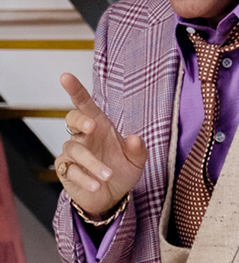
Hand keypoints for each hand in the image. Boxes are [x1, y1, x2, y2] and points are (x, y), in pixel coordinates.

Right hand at [55, 73, 146, 217]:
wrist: (112, 195)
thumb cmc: (122, 169)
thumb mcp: (137, 159)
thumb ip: (138, 148)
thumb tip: (135, 138)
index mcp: (100, 124)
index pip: (85, 103)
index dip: (75, 89)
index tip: (65, 76)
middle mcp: (84, 135)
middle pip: (72, 118)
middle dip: (80, 120)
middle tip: (92, 127)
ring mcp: (73, 152)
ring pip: (75, 149)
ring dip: (92, 163)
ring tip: (107, 176)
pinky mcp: (66, 170)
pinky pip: (71, 170)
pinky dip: (85, 178)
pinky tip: (96, 185)